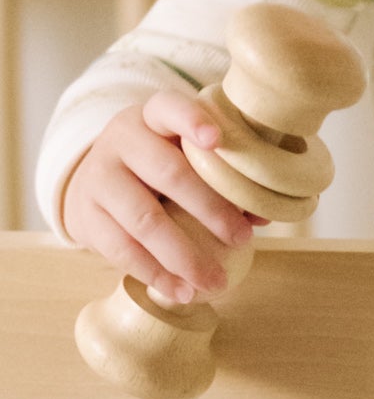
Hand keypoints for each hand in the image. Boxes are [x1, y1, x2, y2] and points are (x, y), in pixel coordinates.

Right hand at [63, 91, 258, 304]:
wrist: (95, 187)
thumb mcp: (183, 160)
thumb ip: (220, 179)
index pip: (169, 107)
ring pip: (145, 218)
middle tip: (242, 238)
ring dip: (185, 255)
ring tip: (216, 282)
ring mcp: (100, 177)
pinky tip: (183, 291)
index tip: (216, 140)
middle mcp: (122, 140)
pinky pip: (124, 249)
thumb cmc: (158, 171)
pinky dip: (157, 274)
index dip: (191, 121)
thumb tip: (260, 216)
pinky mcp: (88, 216)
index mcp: (152, 117)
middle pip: (167, 172)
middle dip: (210, 208)